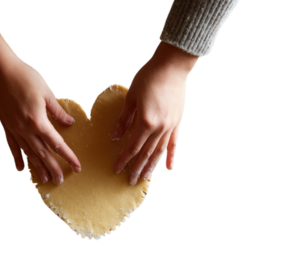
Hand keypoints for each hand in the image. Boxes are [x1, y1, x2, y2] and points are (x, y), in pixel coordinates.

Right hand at [0, 28, 80, 184]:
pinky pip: (11, 146)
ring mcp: (14, 129)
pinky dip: (16, 158)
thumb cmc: (25, 77)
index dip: (68, 156)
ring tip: (44, 180)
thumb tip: (69, 123)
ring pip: (28, 153)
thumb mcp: (47, 92)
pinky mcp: (5, 126)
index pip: (57, 144)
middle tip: (60, 181)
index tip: (77, 167)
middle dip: (52, 168)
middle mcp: (25, 130)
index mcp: (38, 121)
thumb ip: (58, 111)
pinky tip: (20, 169)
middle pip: (42, 153)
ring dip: (37, 167)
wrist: (0, 70)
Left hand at [111, 42, 198, 184]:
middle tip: (130, 181)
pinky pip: (174, 144)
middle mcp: (160, 128)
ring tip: (145, 178)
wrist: (173, 66)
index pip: (132, 147)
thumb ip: (124, 119)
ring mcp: (171, 126)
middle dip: (137, 168)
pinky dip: (171, 157)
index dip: (124, 159)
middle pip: (146, 153)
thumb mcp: (131, 97)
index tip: (117, 169)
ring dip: (151, 166)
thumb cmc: (149, 77)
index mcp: (146, 122)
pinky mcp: (178, 122)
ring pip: (159, 152)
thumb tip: (116, 137)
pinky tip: (169, 169)